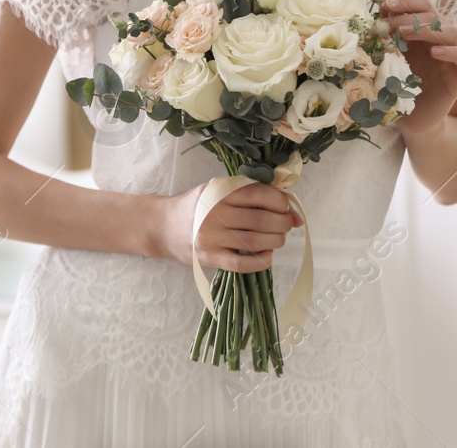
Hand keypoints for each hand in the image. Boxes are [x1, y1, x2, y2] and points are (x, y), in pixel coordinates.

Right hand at [155, 181, 303, 271]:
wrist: (163, 226)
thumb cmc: (196, 207)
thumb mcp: (217, 191)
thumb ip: (251, 196)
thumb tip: (294, 214)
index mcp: (218, 192)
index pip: (257, 194)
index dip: (279, 202)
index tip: (285, 207)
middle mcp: (214, 214)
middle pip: (261, 220)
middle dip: (282, 223)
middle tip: (285, 225)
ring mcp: (211, 237)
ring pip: (255, 242)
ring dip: (275, 242)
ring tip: (277, 239)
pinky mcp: (210, 258)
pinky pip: (243, 264)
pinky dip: (262, 261)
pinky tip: (267, 255)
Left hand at [380, 0, 456, 136]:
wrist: (411, 121)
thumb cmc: (395, 87)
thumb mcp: (384, 58)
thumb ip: (382, 36)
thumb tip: (371, 11)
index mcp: (419, 32)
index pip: (419, 5)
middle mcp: (437, 40)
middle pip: (433, 13)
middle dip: (409, 11)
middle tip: (389, 16)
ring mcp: (451, 57)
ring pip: (450, 31)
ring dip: (426, 28)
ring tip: (403, 33)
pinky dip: (453, 52)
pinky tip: (435, 53)